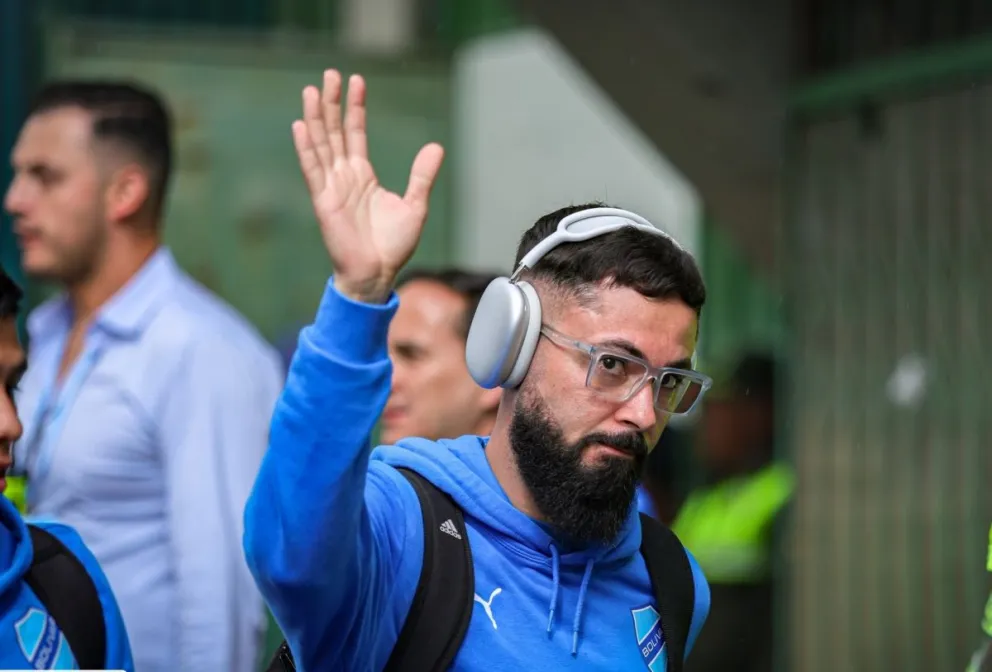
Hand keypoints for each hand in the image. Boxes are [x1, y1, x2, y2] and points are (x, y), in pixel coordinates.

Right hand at [292, 69, 444, 302]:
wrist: (378, 274)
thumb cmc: (393, 246)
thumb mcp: (415, 205)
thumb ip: (421, 176)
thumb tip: (436, 146)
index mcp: (363, 176)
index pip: (355, 133)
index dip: (355, 107)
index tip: (356, 81)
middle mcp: (344, 177)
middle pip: (335, 132)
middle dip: (332, 103)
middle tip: (329, 74)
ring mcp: (332, 188)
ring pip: (321, 144)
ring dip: (316, 117)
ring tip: (311, 89)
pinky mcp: (323, 202)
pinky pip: (313, 169)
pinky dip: (306, 147)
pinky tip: (301, 125)